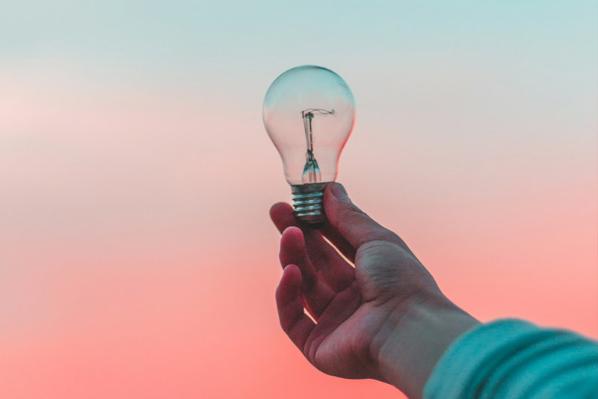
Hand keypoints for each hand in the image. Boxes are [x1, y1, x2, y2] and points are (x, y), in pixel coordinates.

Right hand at [271, 183, 477, 397]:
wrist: (409, 329)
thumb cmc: (401, 281)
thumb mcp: (376, 239)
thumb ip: (348, 217)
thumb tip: (330, 189)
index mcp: (369, 276)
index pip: (335, 245)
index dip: (316, 223)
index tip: (298, 201)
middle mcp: (351, 299)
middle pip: (315, 263)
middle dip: (296, 236)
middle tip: (277, 211)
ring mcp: (334, 323)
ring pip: (303, 286)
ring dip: (293, 258)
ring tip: (289, 234)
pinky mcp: (318, 346)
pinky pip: (293, 319)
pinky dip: (288, 295)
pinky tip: (290, 272)